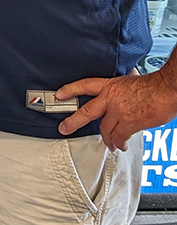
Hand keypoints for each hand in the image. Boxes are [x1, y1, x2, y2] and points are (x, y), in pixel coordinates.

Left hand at [57, 70, 176, 149]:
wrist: (167, 89)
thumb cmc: (154, 85)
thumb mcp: (131, 79)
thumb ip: (123, 85)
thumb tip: (127, 79)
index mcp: (110, 85)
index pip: (85, 85)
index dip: (70, 89)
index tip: (59, 94)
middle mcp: (111, 98)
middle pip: (87, 112)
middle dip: (73, 121)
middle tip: (64, 128)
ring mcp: (119, 111)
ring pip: (105, 129)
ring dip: (106, 139)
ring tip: (109, 145)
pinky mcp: (130, 123)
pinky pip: (120, 136)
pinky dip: (119, 142)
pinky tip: (120, 145)